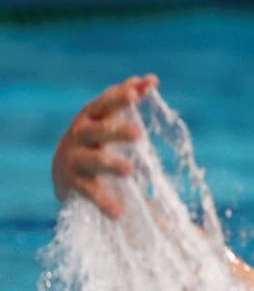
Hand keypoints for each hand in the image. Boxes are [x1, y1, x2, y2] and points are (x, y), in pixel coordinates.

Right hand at [52, 74, 158, 217]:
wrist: (65, 170)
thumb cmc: (96, 138)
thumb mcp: (109, 117)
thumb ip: (129, 99)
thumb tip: (151, 78)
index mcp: (91, 115)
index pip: (106, 102)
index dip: (121, 96)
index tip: (138, 90)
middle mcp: (80, 135)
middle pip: (99, 131)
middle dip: (117, 131)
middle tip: (139, 133)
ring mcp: (75, 159)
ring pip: (94, 161)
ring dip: (111, 164)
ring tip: (130, 170)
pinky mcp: (74, 184)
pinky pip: (90, 193)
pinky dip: (104, 202)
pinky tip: (118, 212)